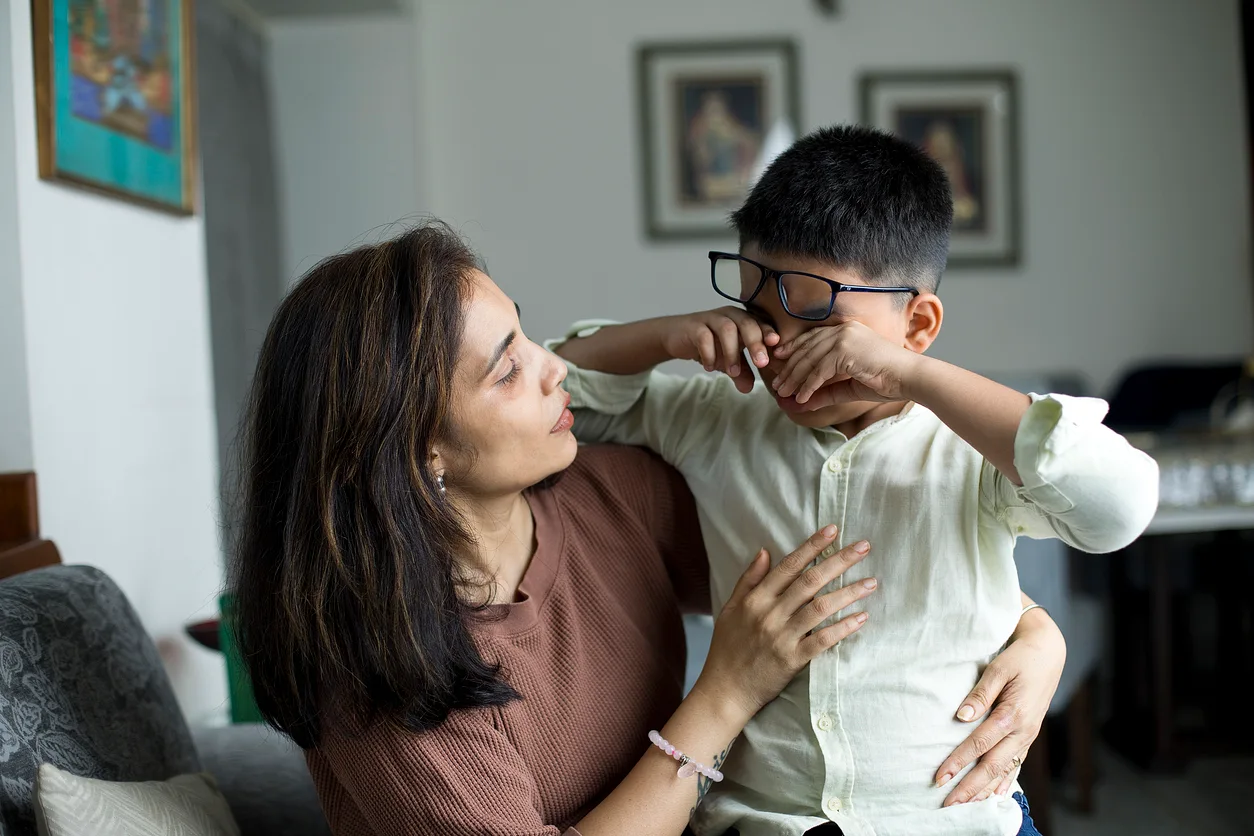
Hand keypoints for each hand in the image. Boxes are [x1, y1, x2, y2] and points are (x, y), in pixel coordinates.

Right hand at [660, 308, 778, 393]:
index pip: (760, 324)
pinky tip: (710, 367)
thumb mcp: (727, 360)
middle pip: (747, 323)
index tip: (777, 346)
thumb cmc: (708, 344)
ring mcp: (711, 319)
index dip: (769, 333)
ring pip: (727, 329)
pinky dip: (709, 353)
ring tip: (732, 372)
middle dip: (756, 343)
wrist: (676, 336)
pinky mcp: (694, 326)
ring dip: (732, 352)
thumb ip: (740, 372)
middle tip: (761, 363)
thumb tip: (749, 389)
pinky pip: (704, 337)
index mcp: (743, 320)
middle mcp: (729, 315)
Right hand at [692, 527, 876, 722]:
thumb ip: (748, 580)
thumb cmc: (727, 648)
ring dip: (848, 593)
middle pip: (810, 581)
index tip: (833, 530)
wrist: (724, 690)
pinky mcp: (792, 660)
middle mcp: (769, 614)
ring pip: (820, 608)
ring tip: (871, 582)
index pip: (788, 566)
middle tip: (863, 547)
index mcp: (755, 599)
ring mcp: (781, 637)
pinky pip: (822, 640)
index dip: (812, 546)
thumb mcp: (731, 609)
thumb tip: (764, 551)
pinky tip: (861, 618)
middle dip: (839, 561)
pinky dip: (843, 628)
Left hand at [770, 322, 921, 407]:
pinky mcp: (845, 350)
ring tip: (783, 393)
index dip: (793, 350)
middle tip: (777, 385)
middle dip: (789, 368)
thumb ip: (826, 391)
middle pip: (807, 348)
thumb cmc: (886, 381)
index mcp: (846, 331)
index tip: (779, 363)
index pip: (812, 338)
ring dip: (794, 378)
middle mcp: (843, 330)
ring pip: (809, 360)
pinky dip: (808, 385)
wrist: (910, 378)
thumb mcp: (849, 387)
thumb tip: (801, 403)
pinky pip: (819, 370)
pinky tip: (802, 398)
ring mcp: (844, 337)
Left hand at [933, 610, 1065, 805]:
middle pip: (992, 766)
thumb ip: (980, 694)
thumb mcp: (998, 668)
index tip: (939, 777)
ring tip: (965, 807)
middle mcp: (1022, 731)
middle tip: (947, 804)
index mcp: (1012, 714)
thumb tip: (961, 716)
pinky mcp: (1029, 735)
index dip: (958, 762)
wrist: (1048, 652)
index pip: (979, 745)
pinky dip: (1005, 781)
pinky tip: (995, 795)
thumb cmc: (1020, 657)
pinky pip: (1016, 764)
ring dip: (985, 790)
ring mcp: (1028, 735)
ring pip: (1004, 770)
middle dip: (969, 788)